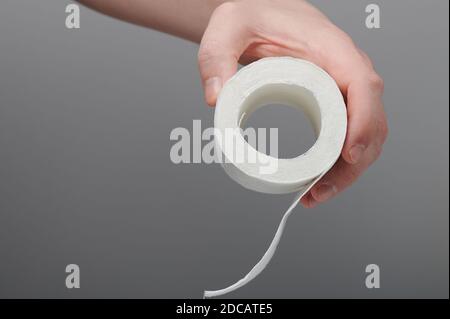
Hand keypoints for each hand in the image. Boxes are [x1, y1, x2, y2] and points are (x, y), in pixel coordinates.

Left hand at [198, 0, 387, 206]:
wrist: (263, 14)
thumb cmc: (254, 16)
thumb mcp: (228, 27)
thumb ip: (216, 57)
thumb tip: (216, 96)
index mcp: (332, 49)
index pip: (363, 86)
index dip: (364, 122)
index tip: (348, 156)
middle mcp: (346, 69)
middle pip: (371, 121)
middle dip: (352, 164)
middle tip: (319, 191)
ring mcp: (343, 88)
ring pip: (365, 134)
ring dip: (346, 170)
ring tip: (314, 194)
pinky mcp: (333, 102)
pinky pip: (349, 134)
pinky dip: (339, 163)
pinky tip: (319, 181)